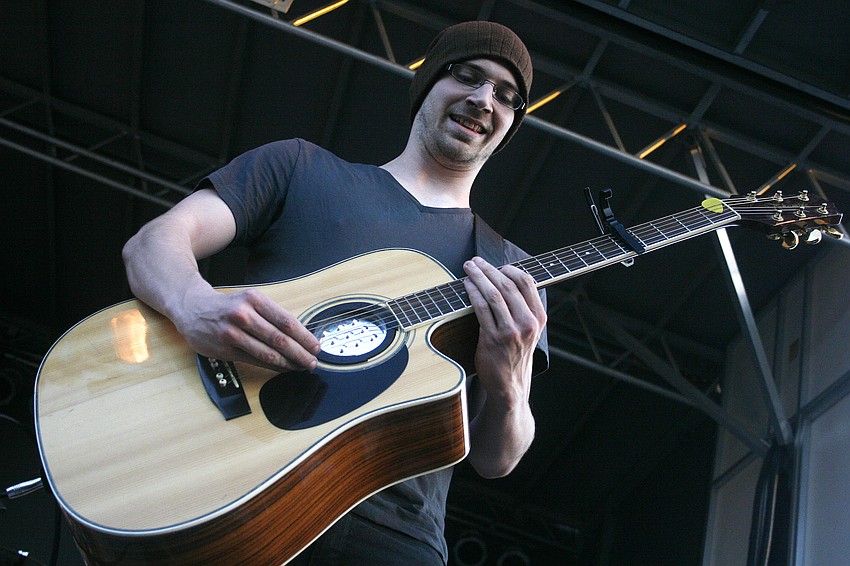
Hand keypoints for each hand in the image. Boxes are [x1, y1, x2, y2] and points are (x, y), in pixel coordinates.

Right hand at [174, 286, 320, 371]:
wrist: (192, 308)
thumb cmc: (228, 306)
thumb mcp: (251, 301)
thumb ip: (272, 316)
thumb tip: (300, 335)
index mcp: (254, 299)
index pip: (286, 321)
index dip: (304, 337)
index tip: (315, 346)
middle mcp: (243, 315)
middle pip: (279, 339)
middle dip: (300, 353)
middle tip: (312, 361)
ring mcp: (232, 333)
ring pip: (268, 353)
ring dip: (288, 363)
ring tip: (301, 366)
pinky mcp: (225, 349)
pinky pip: (254, 360)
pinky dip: (272, 366)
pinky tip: (283, 368)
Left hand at [462, 257, 545, 402]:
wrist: (510, 387)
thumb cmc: (515, 356)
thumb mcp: (529, 332)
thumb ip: (523, 309)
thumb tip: (503, 281)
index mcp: (539, 318)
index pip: (527, 282)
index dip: (509, 268)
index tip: (495, 265)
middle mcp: (528, 323)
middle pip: (508, 285)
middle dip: (489, 269)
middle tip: (475, 262)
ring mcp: (511, 331)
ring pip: (493, 294)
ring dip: (478, 277)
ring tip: (468, 268)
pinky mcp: (493, 339)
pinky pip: (481, 308)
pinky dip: (472, 293)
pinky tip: (466, 286)